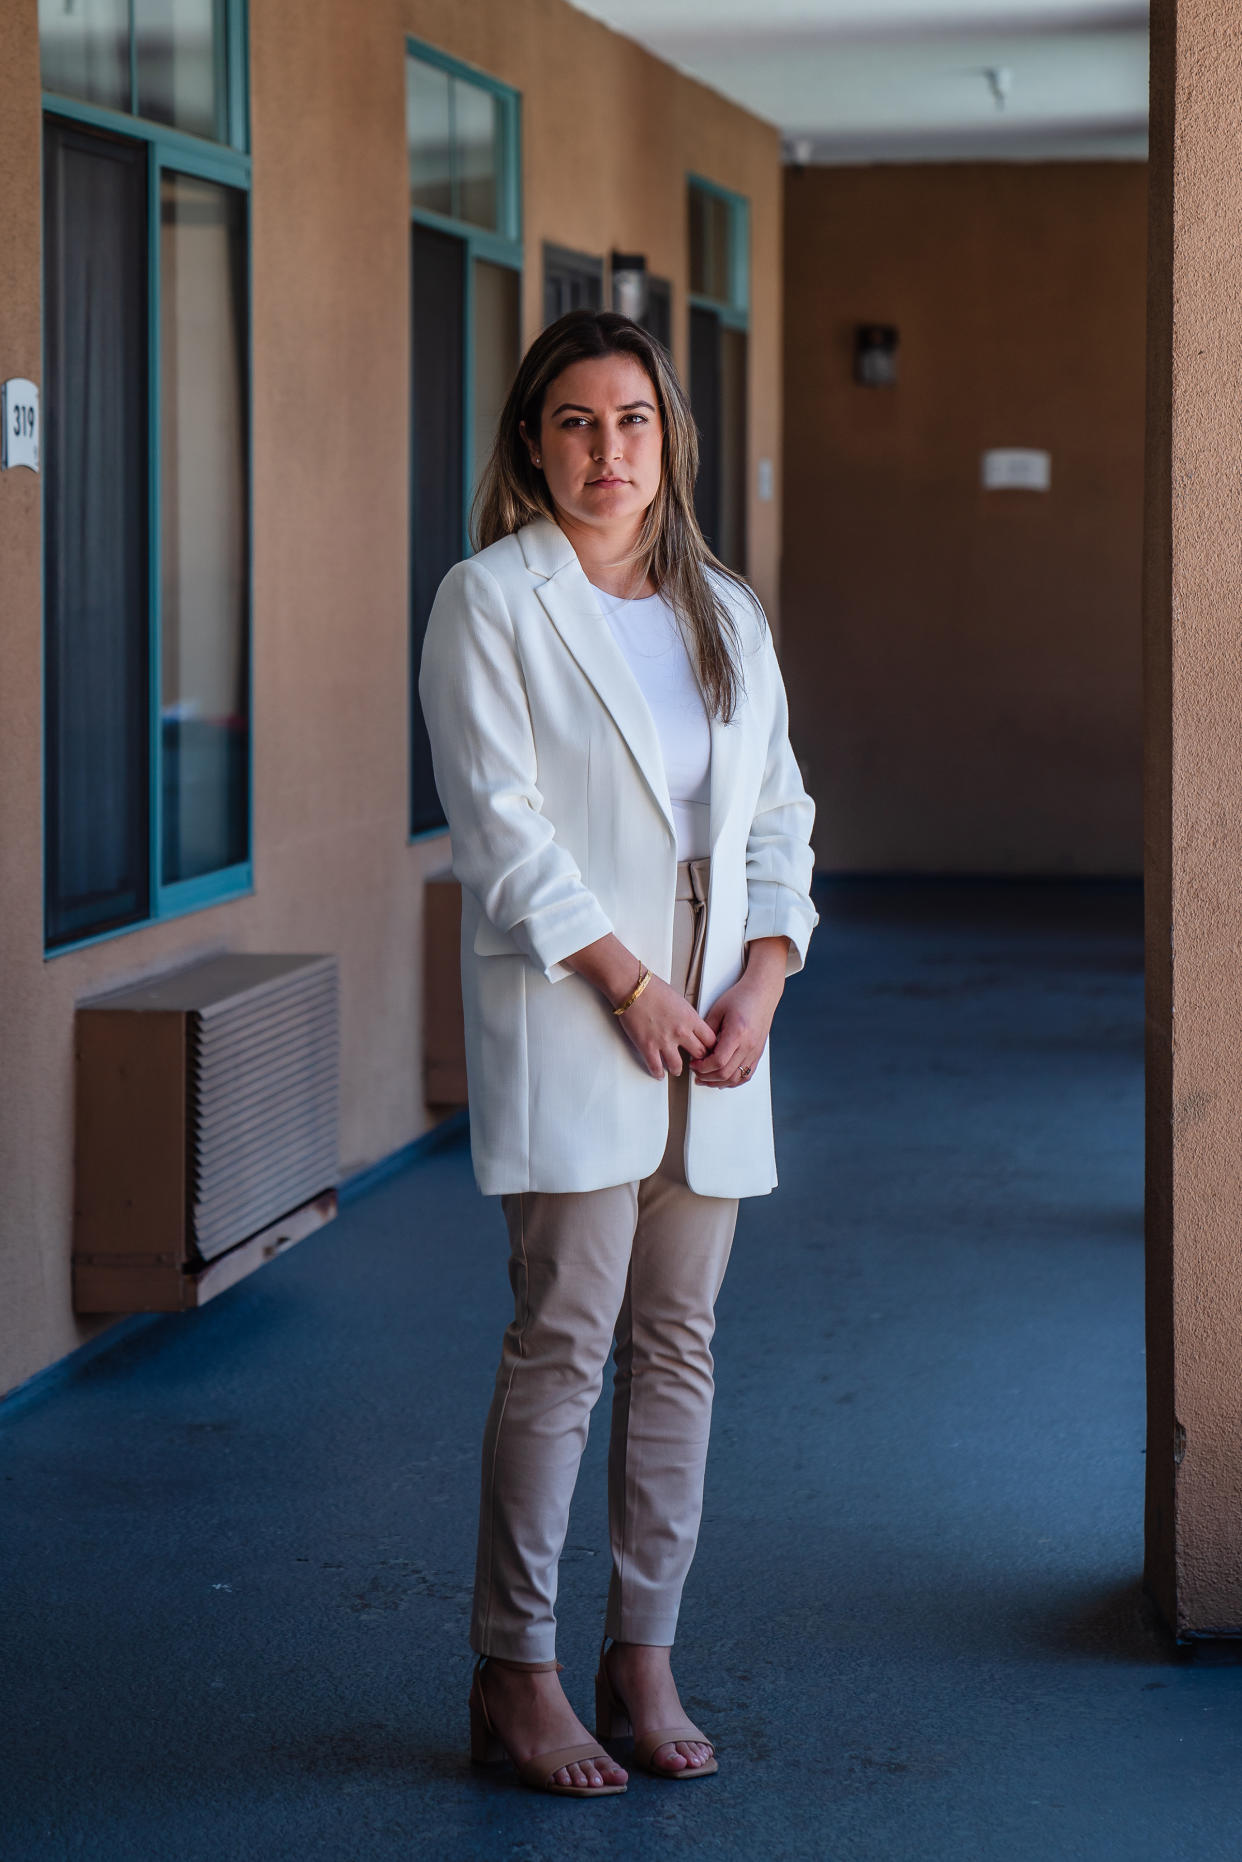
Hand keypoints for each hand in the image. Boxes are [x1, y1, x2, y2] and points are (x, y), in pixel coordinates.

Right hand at [616, 972, 717, 1080]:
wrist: (633, 988)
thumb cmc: (654, 989)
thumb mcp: (680, 1001)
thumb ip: (688, 1017)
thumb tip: (690, 1027)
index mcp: (691, 1019)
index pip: (711, 1041)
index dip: (711, 1049)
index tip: (709, 1052)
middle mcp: (681, 1032)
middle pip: (699, 1055)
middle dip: (699, 1061)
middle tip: (696, 1063)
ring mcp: (664, 1041)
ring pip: (678, 1066)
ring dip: (677, 1070)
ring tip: (676, 1069)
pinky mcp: (647, 1046)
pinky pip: (656, 1068)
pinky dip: (658, 1073)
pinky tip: (659, 1073)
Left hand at [691, 940, 785, 1087]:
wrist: (761, 993)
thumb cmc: (741, 997)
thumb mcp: (717, 1010)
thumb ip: (706, 1031)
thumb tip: (696, 1048)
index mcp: (737, 1034)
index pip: (718, 1062)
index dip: (703, 1067)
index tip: (694, 1064)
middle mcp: (749, 1045)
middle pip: (726, 1073)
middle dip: (707, 1077)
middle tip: (696, 1073)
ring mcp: (755, 1051)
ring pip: (736, 1078)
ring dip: (719, 1082)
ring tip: (707, 1079)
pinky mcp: (758, 1053)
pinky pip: (746, 1075)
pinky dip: (733, 1081)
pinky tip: (723, 1079)